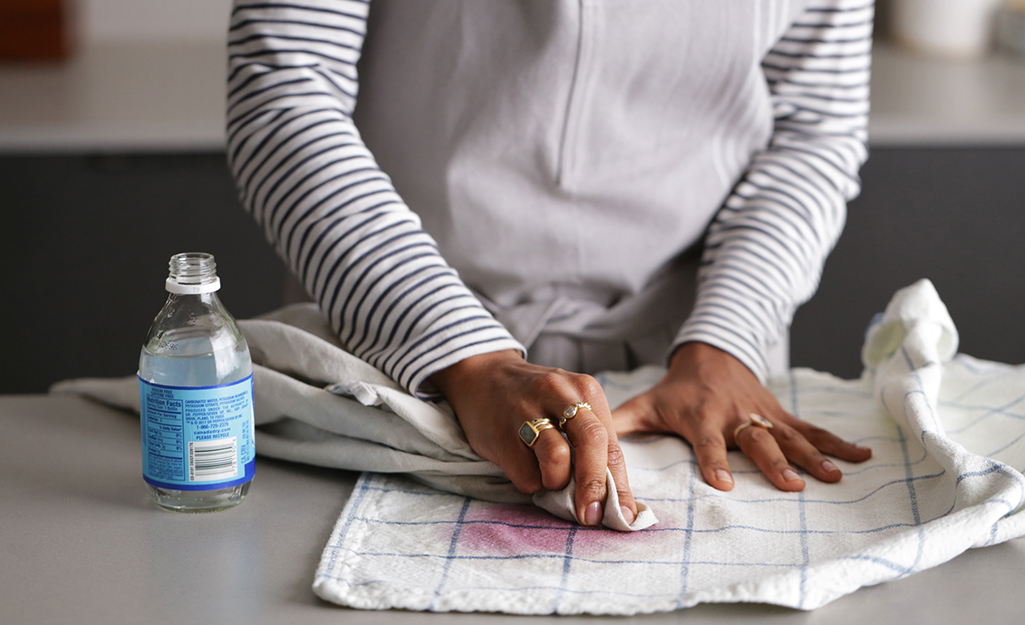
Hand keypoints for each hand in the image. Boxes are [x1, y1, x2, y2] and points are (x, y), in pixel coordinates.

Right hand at [429, 350, 637, 524]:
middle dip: (594, 485)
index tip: (623, 515)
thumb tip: (613, 499)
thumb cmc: (537, 401)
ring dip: (557, 481)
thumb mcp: (571, 407)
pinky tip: (524, 466)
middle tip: (591, 515)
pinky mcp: (500, 433)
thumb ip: (593, 443)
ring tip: (549, 477)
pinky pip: (525, 475)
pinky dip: (530, 482)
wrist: (483, 376)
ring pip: (557, 459)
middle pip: (591, 443)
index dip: (620, 484)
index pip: (612, 443)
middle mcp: (558, 393)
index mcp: (585, 389)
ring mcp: (526, 410)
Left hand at [612, 342, 870, 490]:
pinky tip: (862, 457)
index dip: (713, 461)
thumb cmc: (675, 389)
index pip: (707, 442)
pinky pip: (810, 427)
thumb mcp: (648, 402)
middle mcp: (735, 416)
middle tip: (793, 484)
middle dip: (774, 461)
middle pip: (756, 440)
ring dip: (813, 454)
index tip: (723, 483)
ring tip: (834, 476)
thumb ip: (623, 424)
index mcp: (701, 418)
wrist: (711, 353)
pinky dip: (836, 441)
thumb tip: (592, 446)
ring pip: (789, 434)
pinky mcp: (779, 412)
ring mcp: (762, 413)